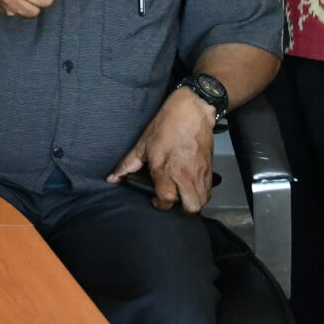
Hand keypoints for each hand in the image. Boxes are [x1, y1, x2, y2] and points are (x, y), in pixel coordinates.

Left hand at [107, 88, 217, 211]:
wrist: (191, 113)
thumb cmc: (165, 127)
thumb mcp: (142, 144)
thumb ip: (128, 164)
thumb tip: (113, 178)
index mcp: (166, 170)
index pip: (166, 199)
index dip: (160, 204)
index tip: (156, 200)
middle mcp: (185, 175)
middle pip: (190, 207)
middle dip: (181, 210)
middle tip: (172, 201)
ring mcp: (200, 173)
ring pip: (202, 201)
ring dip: (192, 203)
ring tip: (182, 196)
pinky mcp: (210, 169)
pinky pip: (209, 190)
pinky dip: (201, 194)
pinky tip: (191, 187)